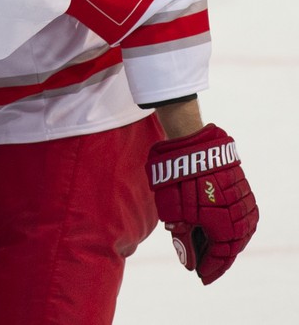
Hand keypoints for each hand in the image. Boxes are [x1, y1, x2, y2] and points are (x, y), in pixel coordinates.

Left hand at [145, 123, 258, 284]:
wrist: (194, 144)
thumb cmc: (180, 180)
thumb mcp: (174, 214)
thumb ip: (183, 240)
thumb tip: (189, 262)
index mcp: (226, 228)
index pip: (219, 257)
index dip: (209, 268)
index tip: (199, 276)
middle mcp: (242, 219)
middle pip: (232, 247)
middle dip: (219, 259)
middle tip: (206, 267)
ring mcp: (246, 203)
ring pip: (241, 233)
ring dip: (227, 244)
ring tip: (212, 251)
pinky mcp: (245, 190)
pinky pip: (243, 217)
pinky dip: (233, 228)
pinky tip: (221, 230)